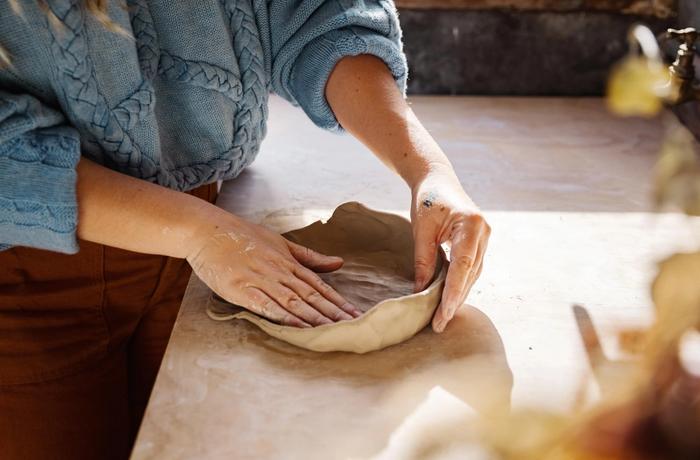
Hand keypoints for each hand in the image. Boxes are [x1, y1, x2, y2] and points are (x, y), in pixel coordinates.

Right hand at [186, 214, 361, 326]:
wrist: (208, 231)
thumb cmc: (243, 237)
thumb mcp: (280, 243)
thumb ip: (309, 257)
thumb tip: (339, 262)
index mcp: (289, 262)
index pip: (319, 286)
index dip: (338, 302)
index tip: (355, 316)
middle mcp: (279, 272)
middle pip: (311, 296)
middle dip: (333, 314)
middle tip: (352, 328)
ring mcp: (261, 280)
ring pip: (293, 302)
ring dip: (314, 318)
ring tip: (332, 332)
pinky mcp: (242, 289)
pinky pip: (266, 305)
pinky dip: (283, 316)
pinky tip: (297, 327)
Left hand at [411, 167, 490, 332]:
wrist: (437, 179)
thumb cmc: (428, 200)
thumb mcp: (421, 230)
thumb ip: (423, 260)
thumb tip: (420, 292)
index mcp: (471, 225)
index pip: (463, 267)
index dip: (453, 294)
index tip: (442, 315)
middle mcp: (484, 233)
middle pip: (471, 274)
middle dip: (455, 300)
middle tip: (439, 324)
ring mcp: (485, 237)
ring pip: (473, 274)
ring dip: (459, 294)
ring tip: (443, 316)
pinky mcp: (480, 241)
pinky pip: (472, 267)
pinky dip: (461, 283)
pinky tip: (450, 298)